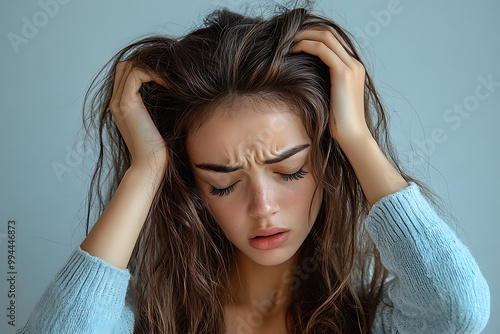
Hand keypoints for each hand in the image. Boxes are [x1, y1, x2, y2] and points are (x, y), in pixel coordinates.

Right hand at [109, 61, 168, 175]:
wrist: (151, 164)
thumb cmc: (158, 146)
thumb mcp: (157, 119)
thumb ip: (156, 104)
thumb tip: (172, 87)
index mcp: (122, 105)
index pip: (126, 73)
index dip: (145, 68)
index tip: (168, 75)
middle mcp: (116, 102)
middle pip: (124, 66)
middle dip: (146, 64)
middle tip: (168, 72)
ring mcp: (119, 102)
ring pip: (128, 66)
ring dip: (151, 67)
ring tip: (170, 77)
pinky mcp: (126, 104)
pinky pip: (137, 74)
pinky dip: (153, 73)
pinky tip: (169, 83)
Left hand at [290, 27, 369, 142]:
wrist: (351, 135)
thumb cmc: (338, 123)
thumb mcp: (330, 98)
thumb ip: (324, 83)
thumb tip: (304, 75)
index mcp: (353, 68)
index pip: (332, 40)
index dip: (312, 36)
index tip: (293, 41)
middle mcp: (354, 63)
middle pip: (329, 33)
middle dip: (306, 31)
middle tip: (287, 36)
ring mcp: (351, 66)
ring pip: (325, 37)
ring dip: (304, 36)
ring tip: (287, 41)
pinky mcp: (344, 72)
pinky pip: (322, 49)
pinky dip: (306, 46)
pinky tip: (292, 51)